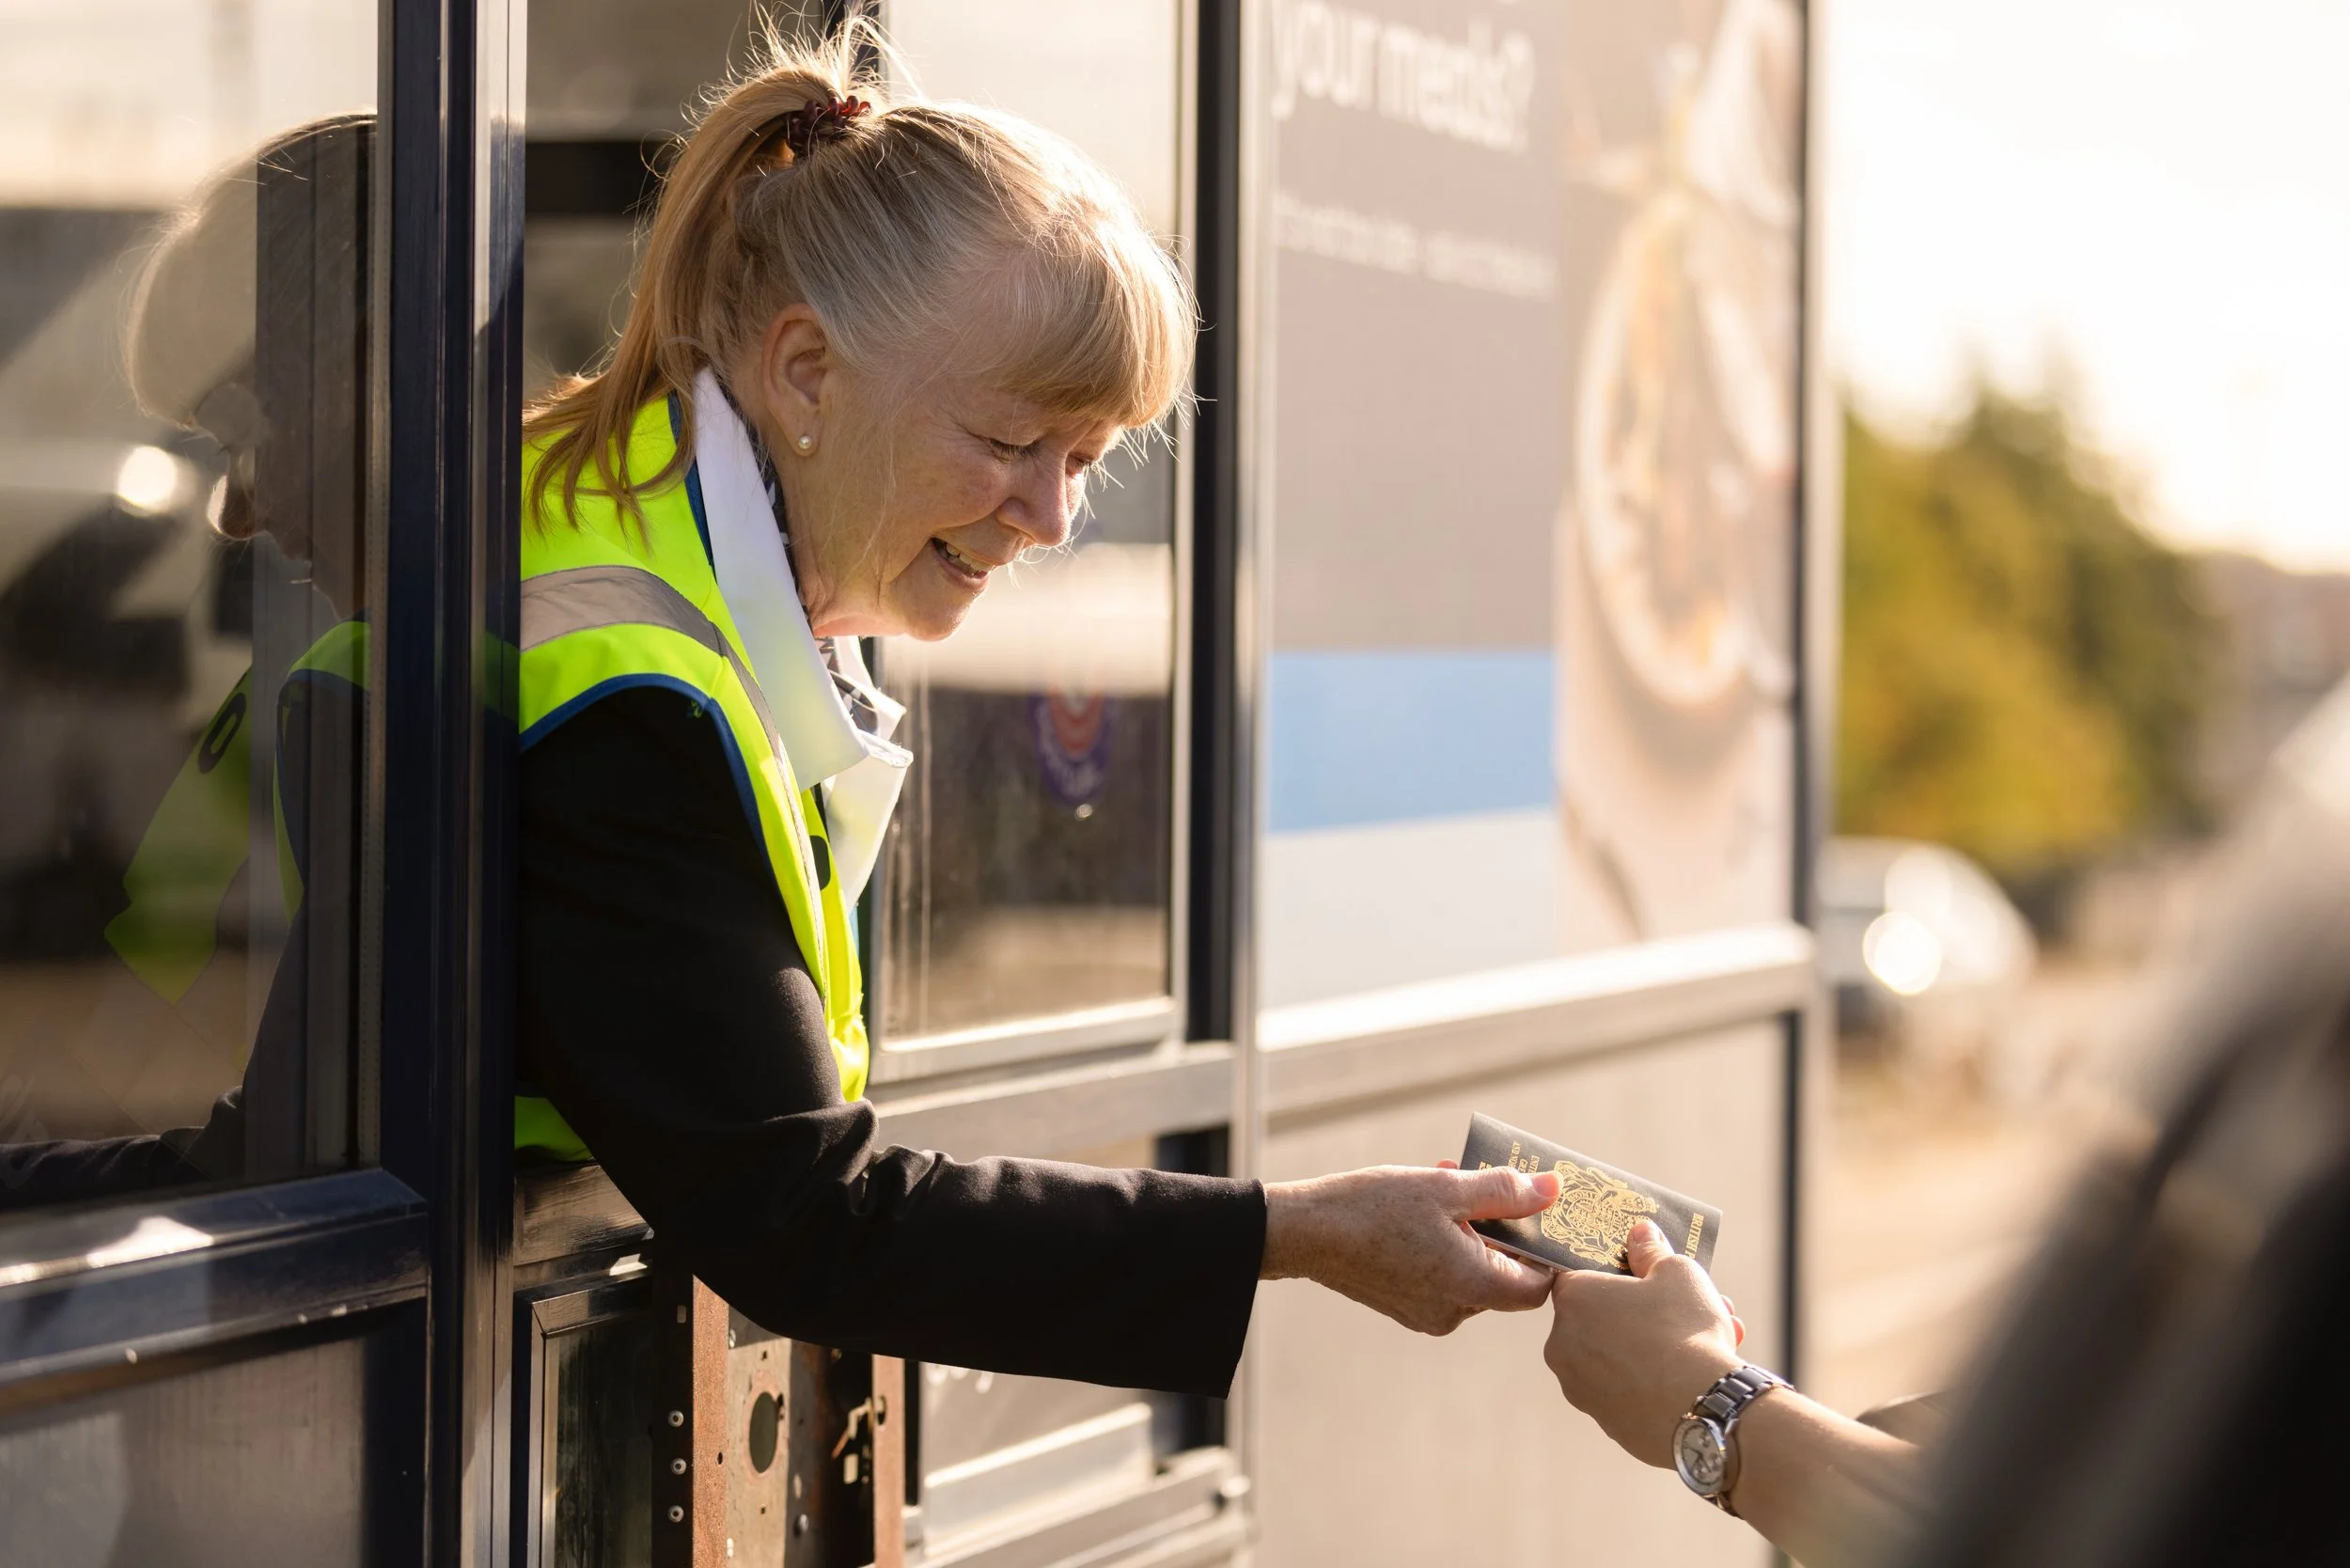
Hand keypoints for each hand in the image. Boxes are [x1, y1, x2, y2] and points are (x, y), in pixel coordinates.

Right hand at [1262, 1164, 1560, 1333]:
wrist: (1304, 1232)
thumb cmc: (1374, 1208)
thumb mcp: (1446, 1188)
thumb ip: (1505, 1192)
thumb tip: (1553, 1190)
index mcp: (1474, 1287)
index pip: (1539, 1285)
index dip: (1545, 1250)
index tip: (1538, 1214)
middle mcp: (1455, 1311)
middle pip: (1504, 1275)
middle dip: (1499, 1226)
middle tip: (1485, 1182)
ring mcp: (1427, 1313)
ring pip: (1471, 1271)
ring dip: (1469, 1229)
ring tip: (1445, 1183)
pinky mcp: (1404, 1306)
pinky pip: (1442, 1276)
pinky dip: (1444, 1245)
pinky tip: (1422, 1209)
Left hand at [1542, 1218, 1745, 1465]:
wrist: (1702, 1410)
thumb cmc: (1684, 1329)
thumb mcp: (1676, 1272)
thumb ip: (1651, 1250)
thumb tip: (1639, 1234)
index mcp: (1573, 1299)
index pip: (1582, 1276)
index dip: (1618, 1274)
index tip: (1647, 1276)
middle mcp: (1563, 1344)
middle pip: (1606, 1318)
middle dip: (1650, 1311)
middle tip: (1694, 1306)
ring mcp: (1581, 1388)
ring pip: (1623, 1356)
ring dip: (1661, 1345)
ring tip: (1716, 1337)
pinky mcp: (1605, 1423)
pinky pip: (1631, 1390)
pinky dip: (1657, 1380)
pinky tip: (1699, 1376)